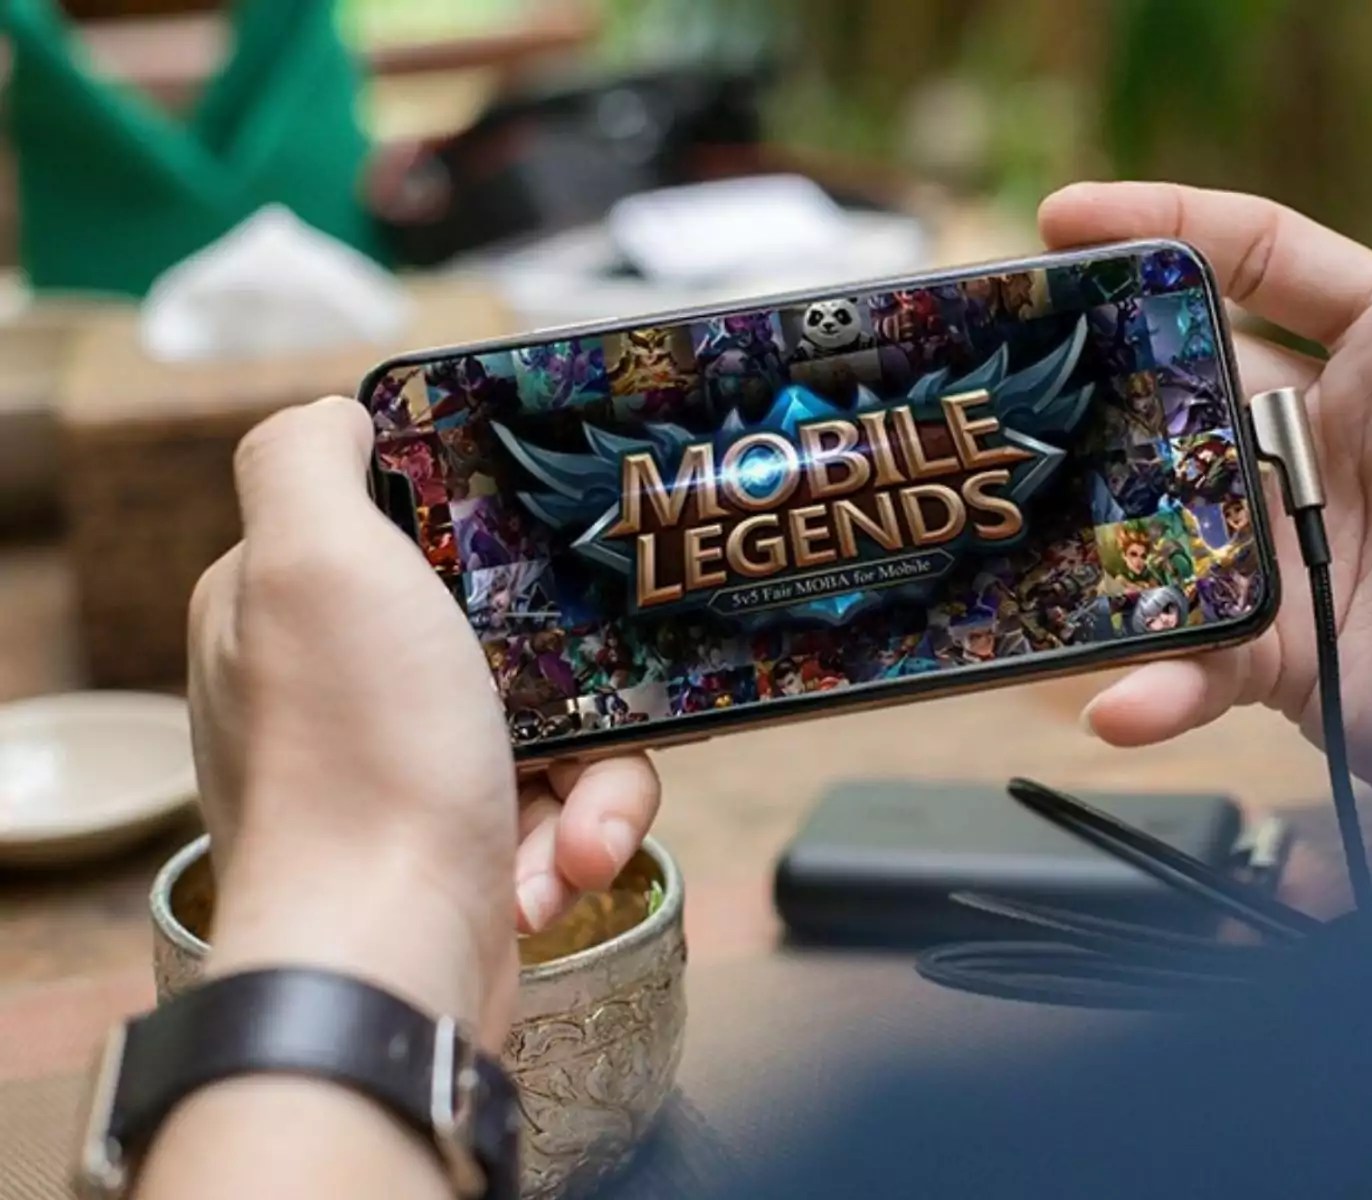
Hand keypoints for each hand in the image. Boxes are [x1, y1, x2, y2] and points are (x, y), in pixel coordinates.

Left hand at [187, 397, 660, 1041]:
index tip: (560, 536)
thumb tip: (342, 416)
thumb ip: (305, 457)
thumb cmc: (359, 763)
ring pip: (558, 723)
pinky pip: (560, 811)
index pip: (409, 525)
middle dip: (580, 672)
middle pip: (513, 627)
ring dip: (597, 779)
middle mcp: (342, 687)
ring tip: (587, 831)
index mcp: (292, 607)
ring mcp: (403, 774)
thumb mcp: (312, 563)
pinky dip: (577, 841)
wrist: (387, 968)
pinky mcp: (461, 848)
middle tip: (615, 692)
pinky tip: (560, 878)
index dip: (491, 524)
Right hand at [1044, 90, 1371, 811]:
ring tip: (1029, 535)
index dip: (1162, 226)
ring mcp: (1295, 544)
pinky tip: (1123, 698)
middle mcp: (1331, 440)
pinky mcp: (1280, 648)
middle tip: (1015, 372)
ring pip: (1161, 514)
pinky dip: (1152, 678)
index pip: (1260, 260)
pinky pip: (1191, 651)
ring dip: (1096, 528)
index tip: (1064, 216)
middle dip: (1096, 370)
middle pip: (1183, 380)